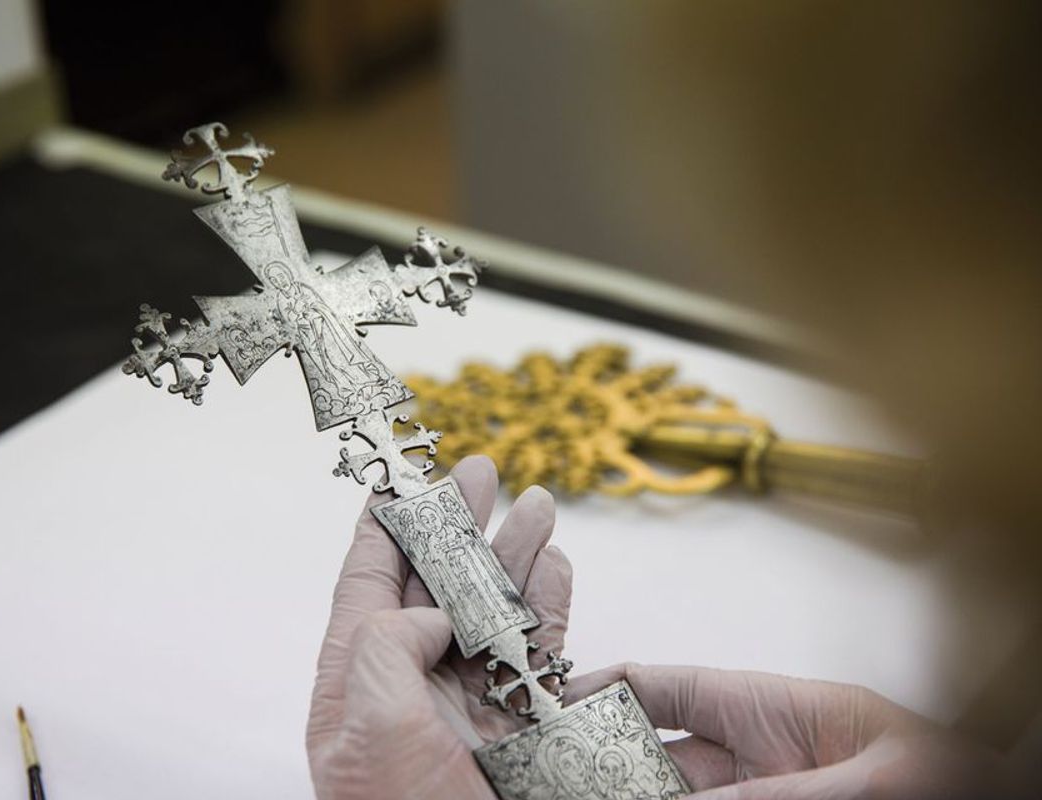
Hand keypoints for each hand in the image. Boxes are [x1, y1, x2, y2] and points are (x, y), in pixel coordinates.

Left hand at [306, 455, 572, 799]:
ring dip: (517, 555)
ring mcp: (468, 705)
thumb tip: (434, 611)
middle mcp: (412, 685)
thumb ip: (387, 644)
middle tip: (481, 470)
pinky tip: (560, 570)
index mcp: (358, 682)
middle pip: (437, 582)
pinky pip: (540, 654)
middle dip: (460, 524)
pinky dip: (553, 608)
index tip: (398, 474)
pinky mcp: (521, 729)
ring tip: (540, 504)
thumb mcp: (369, 726)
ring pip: (495, 610)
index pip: (366, 583)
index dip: (384, 526)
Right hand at [566, 664, 1013, 799]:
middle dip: (603, 763)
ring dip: (631, 789)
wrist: (989, 799)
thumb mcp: (864, 778)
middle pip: (652, 755)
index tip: (553, 707)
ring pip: (670, 792)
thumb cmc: (951, 776)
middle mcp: (750, 753)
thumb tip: (694, 798)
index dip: (600, 690)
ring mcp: (754, 793)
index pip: (660, 686)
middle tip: (560, 775)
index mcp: (765, 705)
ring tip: (586, 788)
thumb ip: (778, 792)